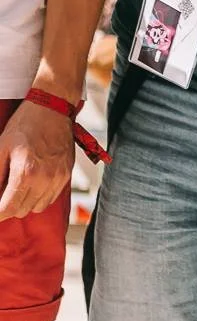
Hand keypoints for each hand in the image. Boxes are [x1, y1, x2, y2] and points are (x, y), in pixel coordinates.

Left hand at [0, 99, 72, 221]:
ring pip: (38, 207)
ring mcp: (58, 177)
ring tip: (16, 190)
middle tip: (1, 196)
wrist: (52, 109)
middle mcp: (45, 179)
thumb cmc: (25, 125)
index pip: (8, 208)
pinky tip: (31, 185)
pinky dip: (39, 197)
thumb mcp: (1, 149)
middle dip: (8, 207)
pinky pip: (51, 197)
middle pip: (22, 210)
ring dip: (24, 204)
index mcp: (25, 173)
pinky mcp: (67, 174)